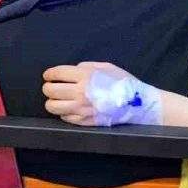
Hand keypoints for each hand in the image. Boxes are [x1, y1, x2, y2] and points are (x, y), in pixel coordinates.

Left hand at [42, 61, 162, 126]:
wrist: (138, 104)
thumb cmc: (124, 83)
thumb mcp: (107, 67)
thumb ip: (87, 66)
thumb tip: (73, 70)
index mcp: (85, 75)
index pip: (56, 73)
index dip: (49, 74)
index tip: (49, 76)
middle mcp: (80, 92)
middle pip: (50, 90)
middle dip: (49, 87)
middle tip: (54, 87)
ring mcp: (81, 108)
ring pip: (52, 106)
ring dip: (53, 102)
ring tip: (60, 100)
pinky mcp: (83, 121)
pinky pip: (64, 117)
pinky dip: (64, 113)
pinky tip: (72, 109)